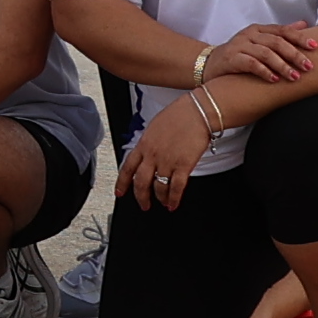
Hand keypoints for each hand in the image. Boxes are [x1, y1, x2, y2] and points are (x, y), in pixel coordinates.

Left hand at [120, 94, 214, 212]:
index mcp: (143, 144)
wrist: (197, 112)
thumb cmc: (179, 115)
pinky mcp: (183, 166)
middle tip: (143, 205)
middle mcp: (152, 155)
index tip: (120, 192)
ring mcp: (167, 162)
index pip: (127, 168)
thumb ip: (149, 143)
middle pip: (141, 183)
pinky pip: (176, 188)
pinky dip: (173, 199)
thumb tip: (147, 153)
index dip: (122, 183)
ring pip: (159, 188)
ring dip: (160, 198)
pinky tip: (173, 204)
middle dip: (141, 197)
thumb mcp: (154, 127)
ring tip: (163, 203)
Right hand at [202, 20, 317, 86]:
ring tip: (295, 76)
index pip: (283, 31)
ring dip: (282, 65)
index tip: (315, 47)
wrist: (211, 65)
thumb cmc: (240, 54)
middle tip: (309, 66)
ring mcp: (239, 45)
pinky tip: (274, 79)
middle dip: (295, 54)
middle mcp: (250, 34)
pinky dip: (264, 71)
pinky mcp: (232, 58)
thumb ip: (280, 34)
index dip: (300, 38)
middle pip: (276, 42)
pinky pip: (251, 63)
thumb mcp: (260, 41)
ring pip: (265, 53)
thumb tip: (304, 24)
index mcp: (259, 29)